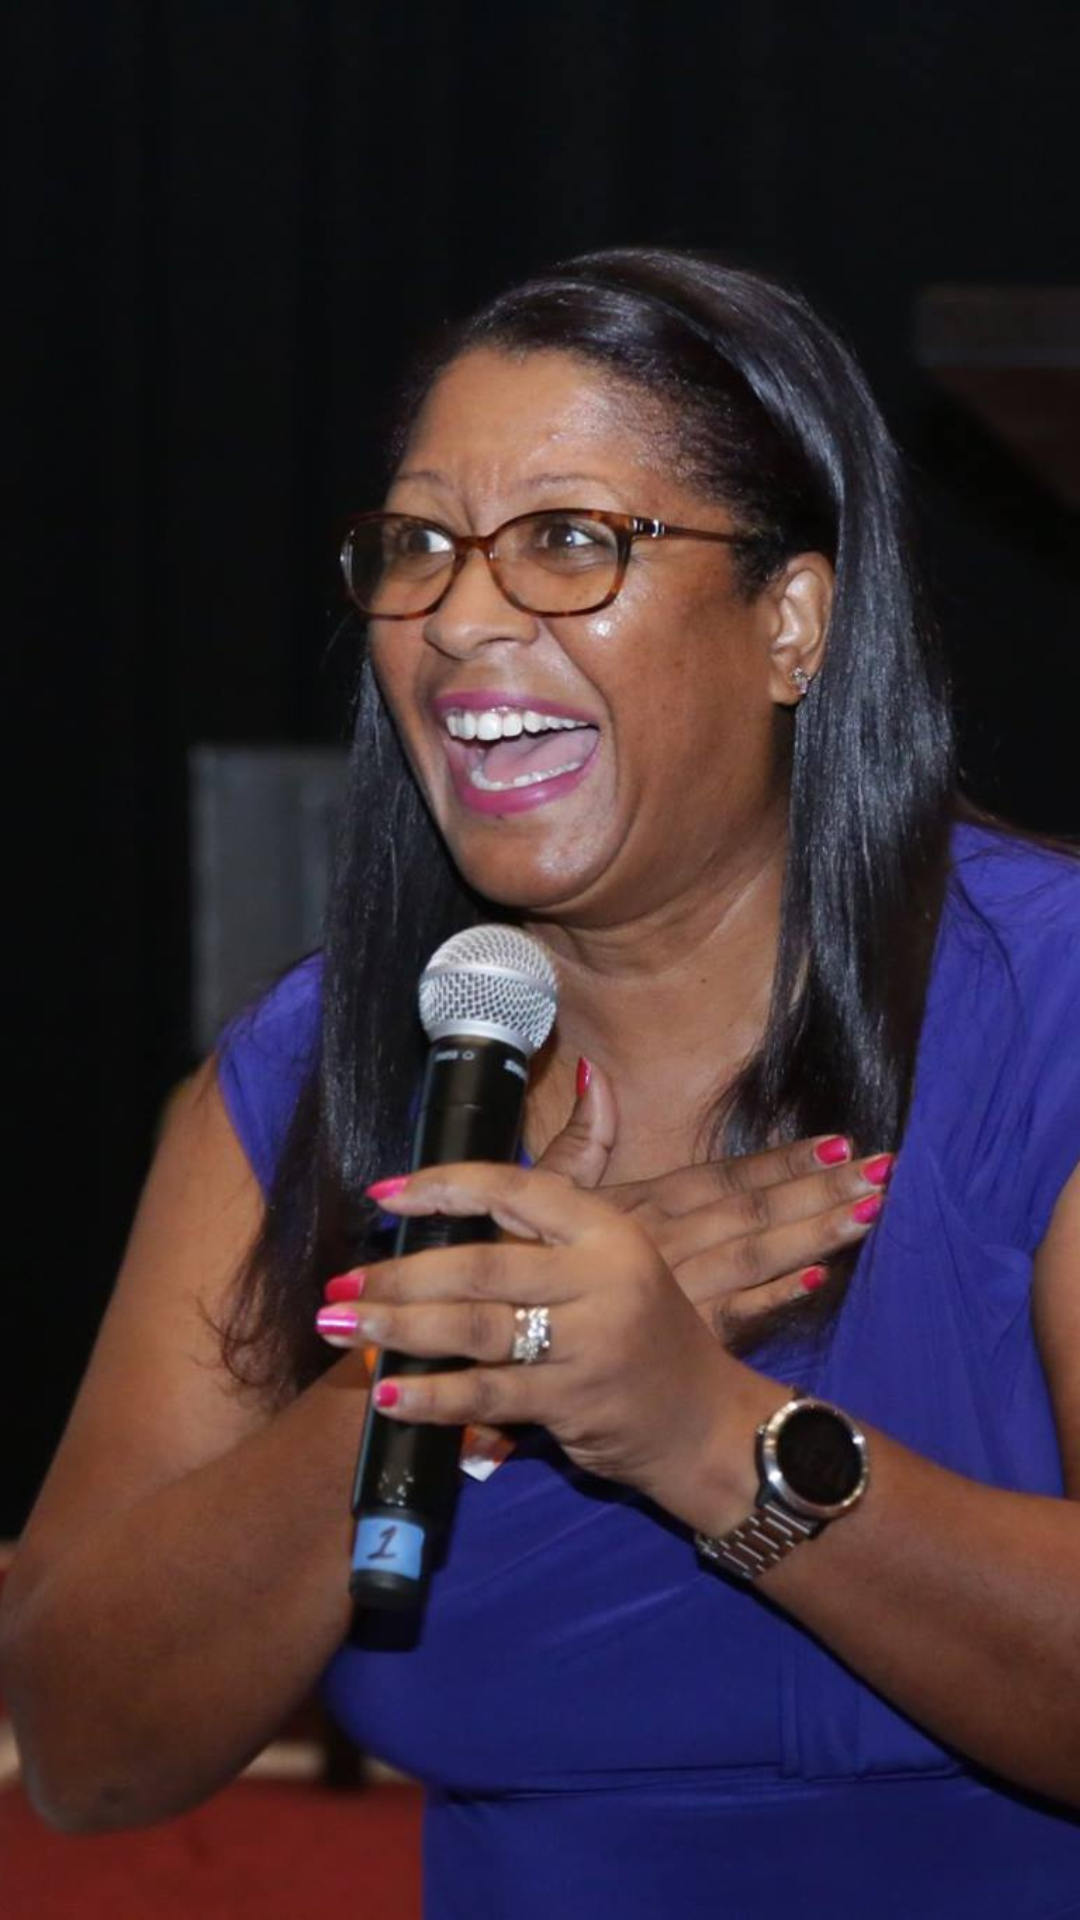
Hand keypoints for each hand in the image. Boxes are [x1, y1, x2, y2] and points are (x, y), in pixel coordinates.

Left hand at [317, 1162, 734, 1505]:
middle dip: (400, 1275)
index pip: (515, 1189)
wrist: (706, 1423)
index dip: (443, 1187)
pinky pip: (486, 1393)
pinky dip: (431, 1395)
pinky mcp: (574, 1401)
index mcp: (606, 1230)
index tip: (382, 1196)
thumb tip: (497, 1152)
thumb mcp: (613, 1262)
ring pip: (475, 1328)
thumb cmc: (642, 1334)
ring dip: (398, 1327)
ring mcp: (590, 1341)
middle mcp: (603, 1276)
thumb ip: (548, 1219)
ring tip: (340, 1326)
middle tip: (339, 1284)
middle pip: (481, 1265)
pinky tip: (387, 1394)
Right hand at [533, 1059, 893, 1337]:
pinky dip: (773, 1298)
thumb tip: (598, 1075)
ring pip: (754, 1256)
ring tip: (869, 1211)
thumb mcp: (543, 1195)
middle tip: (885, 1170)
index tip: (840, 1142)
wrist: (482, 1334)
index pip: (725, 1176)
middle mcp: (663, 1242)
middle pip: (754, 1210)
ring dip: (813, 1232)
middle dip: (819, 1189)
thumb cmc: (516, 1265)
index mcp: (640, 1205)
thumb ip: (579, 1141)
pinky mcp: (669, 1340)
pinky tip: (816, 1280)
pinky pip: (730, 1316)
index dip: (782, 1160)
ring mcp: (671, 1292)